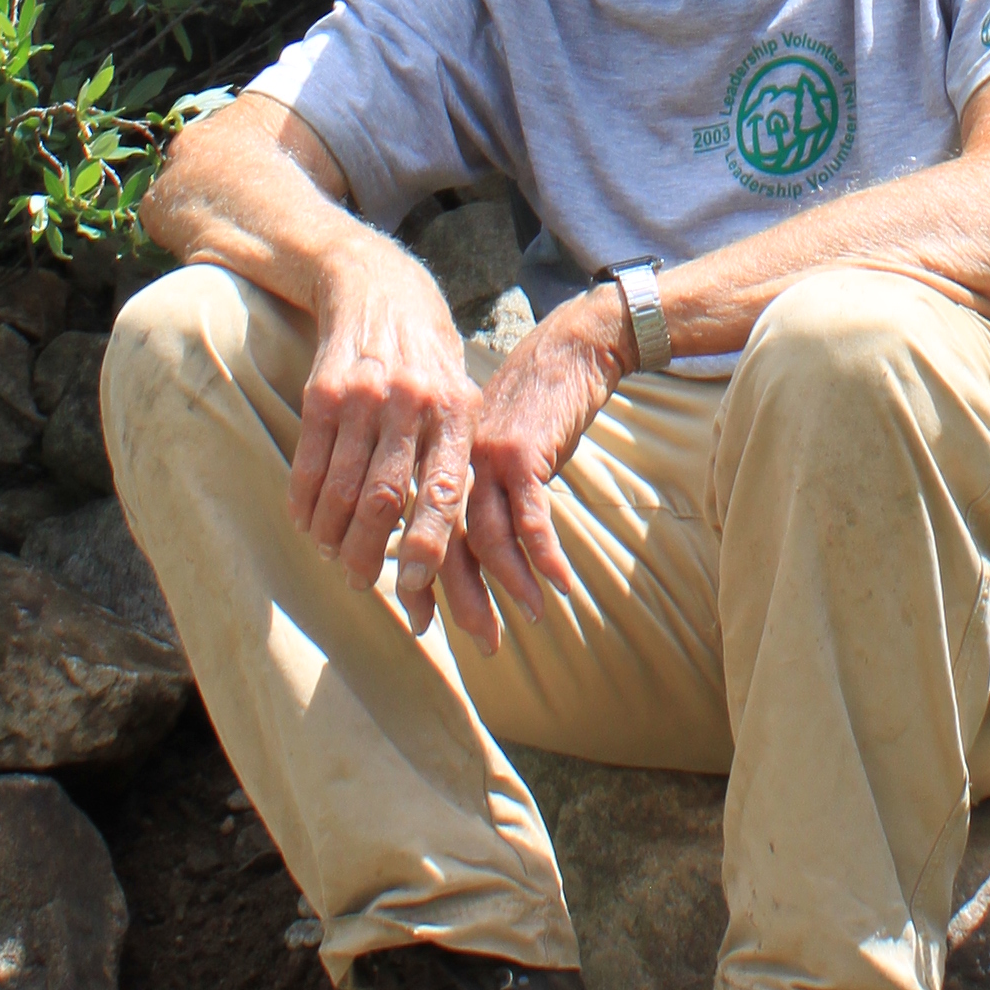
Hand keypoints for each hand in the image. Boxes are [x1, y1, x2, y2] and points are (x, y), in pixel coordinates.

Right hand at [290, 239, 477, 612]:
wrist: (376, 284)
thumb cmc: (426, 355)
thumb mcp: (458, 393)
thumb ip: (456, 455)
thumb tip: (462, 537)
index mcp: (457, 410)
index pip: (445, 492)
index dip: (429, 546)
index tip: (416, 589)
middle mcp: (413, 403)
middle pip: (385, 500)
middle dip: (370, 554)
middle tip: (362, 582)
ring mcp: (365, 396)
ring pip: (343, 489)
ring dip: (333, 536)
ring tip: (333, 556)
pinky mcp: (323, 391)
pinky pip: (310, 463)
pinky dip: (305, 503)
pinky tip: (306, 523)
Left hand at [440, 296, 627, 643]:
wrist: (570, 348)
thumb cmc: (536, 403)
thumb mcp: (496, 447)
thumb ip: (479, 490)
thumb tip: (473, 548)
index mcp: (441, 464)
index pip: (419, 534)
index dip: (419, 582)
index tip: (420, 622)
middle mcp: (453, 463)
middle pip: (447, 544)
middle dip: (463, 599)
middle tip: (482, 642)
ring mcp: (485, 458)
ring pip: (485, 538)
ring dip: (509, 585)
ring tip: (531, 618)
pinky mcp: (522, 453)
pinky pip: (530, 517)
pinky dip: (544, 556)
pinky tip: (560, 584)